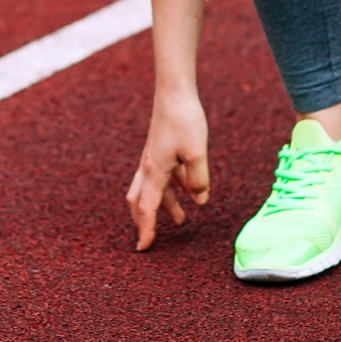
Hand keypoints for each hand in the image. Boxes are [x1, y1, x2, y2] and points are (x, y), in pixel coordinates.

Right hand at [126, 91, 209, 250]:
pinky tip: (189, 189)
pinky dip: (170, 188)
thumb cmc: (184, 120)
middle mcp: (148, 167)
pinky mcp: (160, 149)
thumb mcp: (197, 153)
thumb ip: (198, 180)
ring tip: (181, 220)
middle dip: (145, 221)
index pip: (146, 209)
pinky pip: (161, 176)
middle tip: (151, 240)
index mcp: (154, 172)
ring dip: (164, 206)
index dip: (145, 230)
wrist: (175, 92)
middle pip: (140, 202)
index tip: (144, 249)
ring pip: (151, 189)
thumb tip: (200, 202)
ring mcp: (152, 157)